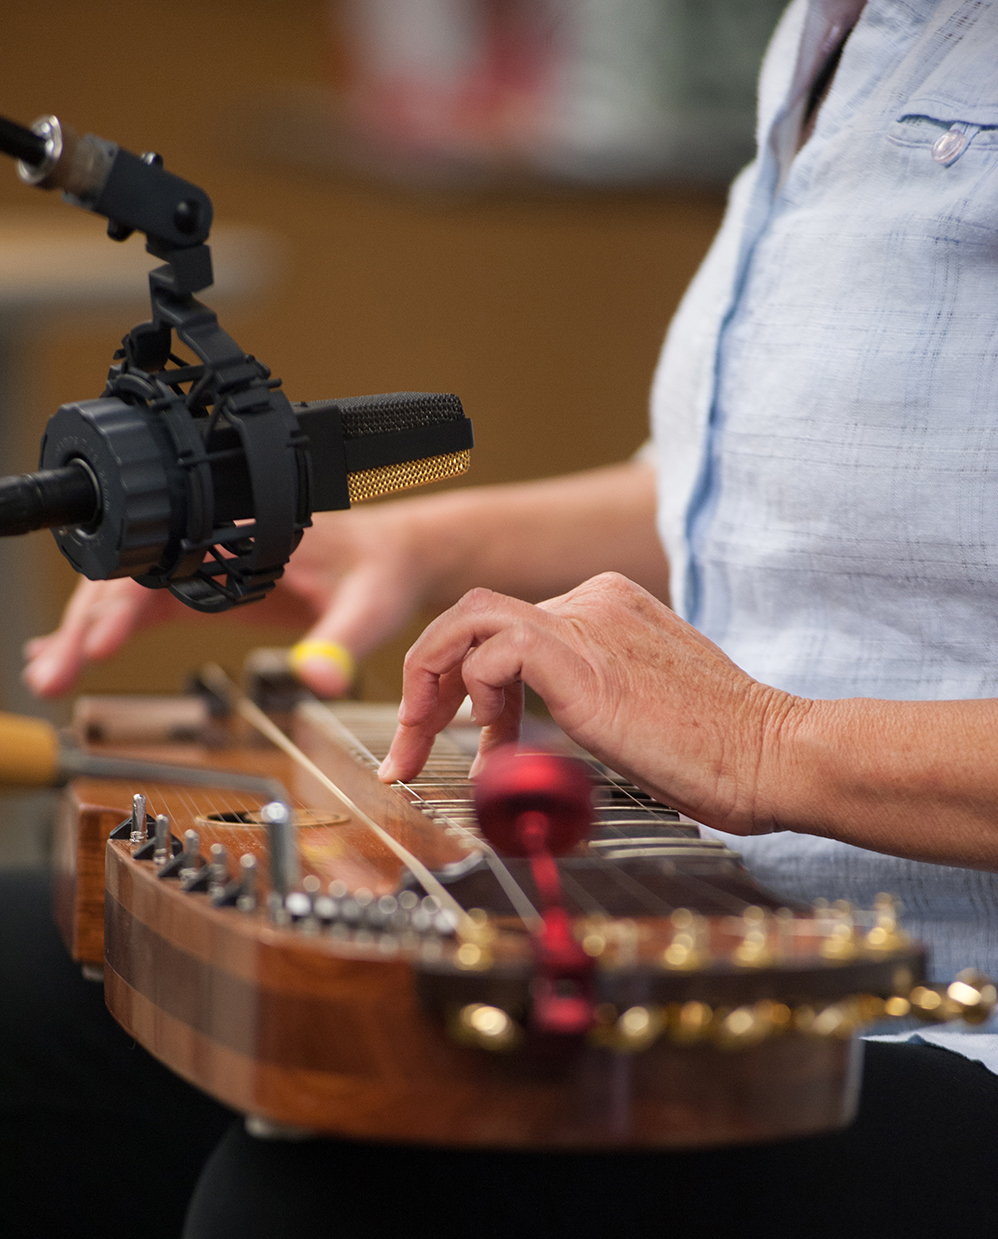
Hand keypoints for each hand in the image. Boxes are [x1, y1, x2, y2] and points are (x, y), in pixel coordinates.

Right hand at [23, 503, 433, 698]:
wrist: (395, 558)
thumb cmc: (382, 570)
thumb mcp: (370, 608)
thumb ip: (342, 643)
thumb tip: (318, 678)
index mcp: (246, 532)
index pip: (162, 563)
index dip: (122, 603)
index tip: (98, 642)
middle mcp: (216, 540)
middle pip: (129, 577)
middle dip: (86, 626)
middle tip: (56, 676)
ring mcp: (206, 562)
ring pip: (126, 591)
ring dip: (86, 631)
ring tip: (51, 674)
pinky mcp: (208, 584)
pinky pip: (144, 605)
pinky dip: (106, 628)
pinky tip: (72, 653)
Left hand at [379, 572, 798, 834]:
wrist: (772, 753)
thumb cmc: (719, 750)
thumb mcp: (639, 708)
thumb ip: (587, 698)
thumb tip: (529, 733)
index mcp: (609, 607)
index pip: (510, 626)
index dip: (470, 685)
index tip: (466, 740)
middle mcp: (592, 600)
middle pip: (475, 618)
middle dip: (429, 683)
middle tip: (412, 746)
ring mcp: (584, 619)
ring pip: (463, 620)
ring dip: (426, 685)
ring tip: (417, 744)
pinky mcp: (576, 653)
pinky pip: (486, 653)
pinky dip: (468, 699)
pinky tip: (488, 745)